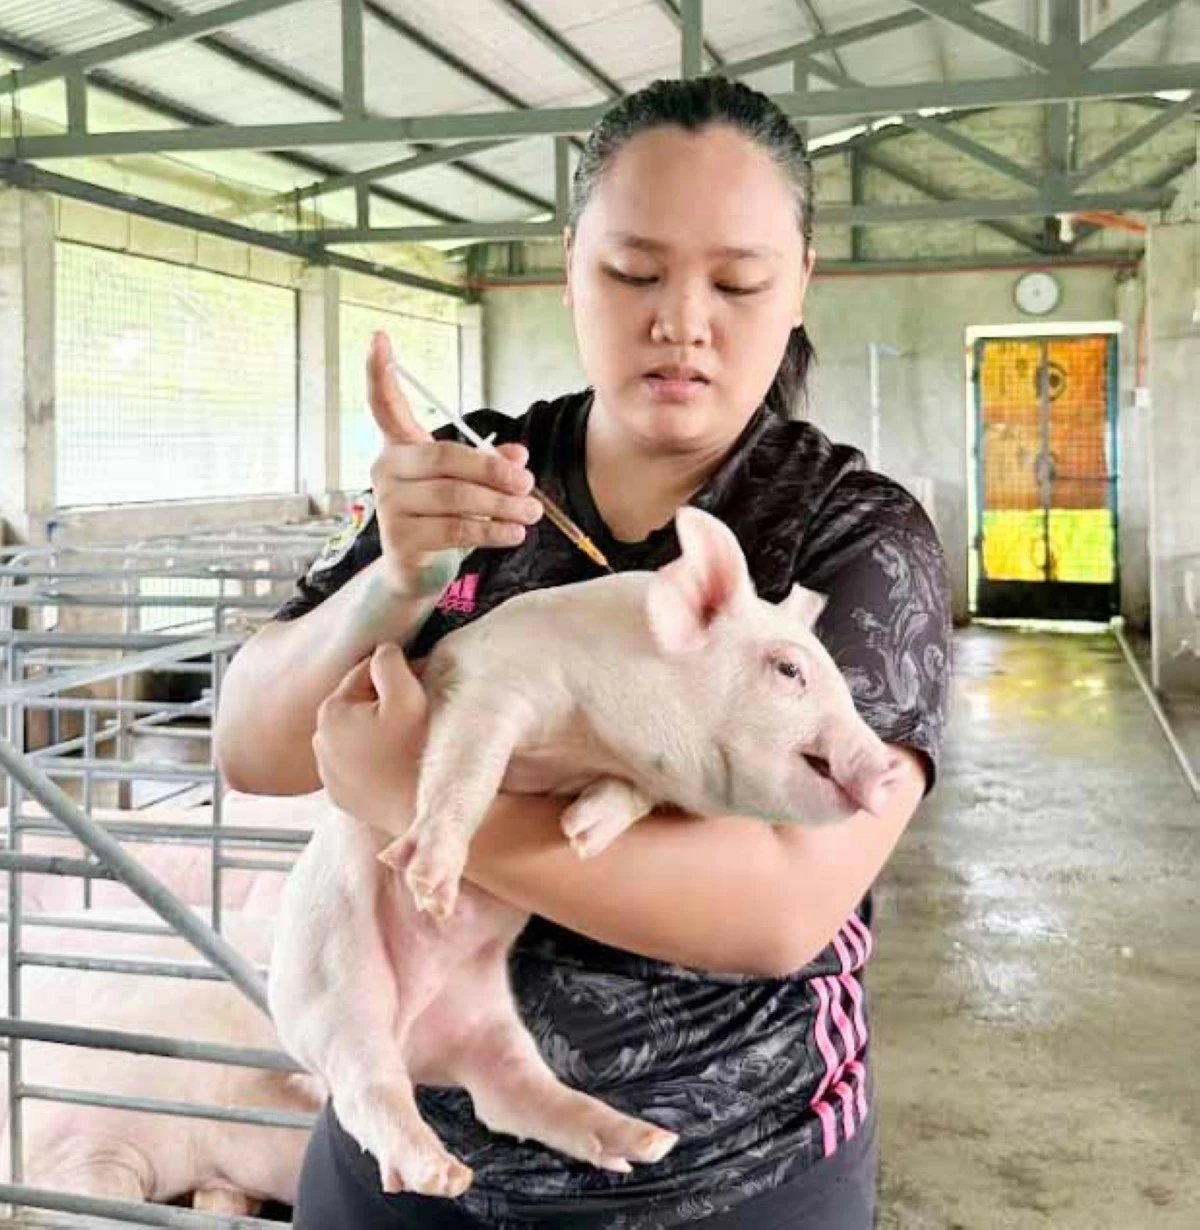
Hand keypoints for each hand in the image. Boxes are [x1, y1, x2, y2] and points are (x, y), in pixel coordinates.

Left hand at [312, 644, 427, 835]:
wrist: (426, 813)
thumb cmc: (418, 751)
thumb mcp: (407, 694)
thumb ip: (389, 661)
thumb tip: (383, 650)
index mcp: (330, 712)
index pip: (366, 674)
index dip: (397, 676)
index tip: (422, 686)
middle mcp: (318, 742)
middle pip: (359, 705)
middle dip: (384, 703)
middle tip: (418, 715)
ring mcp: (327, 774)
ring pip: (357, 735)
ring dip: (378, 731)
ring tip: (408, 742)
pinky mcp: (341, 797)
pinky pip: (357, 766)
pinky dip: (373, 761)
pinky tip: (396, 766)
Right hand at [366, 331, 542, 593]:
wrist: (417, 570)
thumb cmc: (443, 517)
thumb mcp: (469, 485)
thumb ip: (491, 465)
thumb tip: (518, 455)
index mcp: (401, 447)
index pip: (385, 405)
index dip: (380, 373)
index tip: (379, 338)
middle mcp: (387, 470)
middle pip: (444, 457)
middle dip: (493, 470)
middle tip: (528, 484)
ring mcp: (390, 506)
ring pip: (455, 497)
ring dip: (501, 505)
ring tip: (531, 513)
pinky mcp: (402, 539)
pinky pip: (456, 528)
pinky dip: (492, 530)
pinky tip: (514, 533)